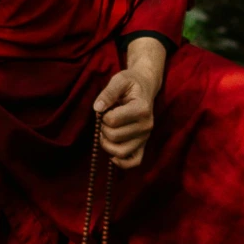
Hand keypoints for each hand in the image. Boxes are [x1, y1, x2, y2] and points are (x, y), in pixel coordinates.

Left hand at [93, 37, 167, 168]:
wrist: (144, 87)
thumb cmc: (131, 83)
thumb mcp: (119, 80)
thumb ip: (108, 92)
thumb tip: (97, 108)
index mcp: (142, 109)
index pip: (113, 120)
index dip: (103, 115)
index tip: (106, 107)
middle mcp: (146, 126)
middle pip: (114, 137)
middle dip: (103, 128)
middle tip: (105, 119)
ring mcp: (145, 137)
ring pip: (121, 152)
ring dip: (107, 144)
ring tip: (106, 132)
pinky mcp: (143, 145)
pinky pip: (134, 162)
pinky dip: (121, 162)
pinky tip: (112, 155)